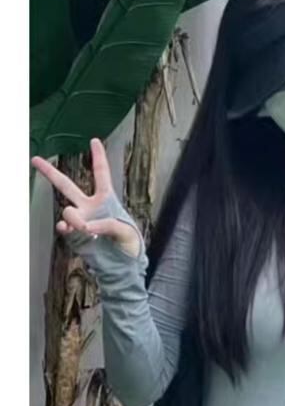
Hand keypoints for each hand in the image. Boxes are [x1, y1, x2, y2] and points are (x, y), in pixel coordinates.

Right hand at [31, 138, 140, 257]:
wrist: (122, 265)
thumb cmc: (130, 244)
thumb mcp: (127, 231)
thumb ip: (108, 225)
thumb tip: (86, 226)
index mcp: (106, 200)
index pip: (101, 174)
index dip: (98, 157)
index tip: (94, 140)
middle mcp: (90, 207)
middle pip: (67, 185)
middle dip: (50, 172)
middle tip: (35, 159)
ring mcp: (80, 220)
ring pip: (67, 210)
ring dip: (73, 217)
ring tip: (85, 229)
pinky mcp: (74, 235)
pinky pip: (64, 227)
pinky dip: (65, 228)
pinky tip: (69, 230)